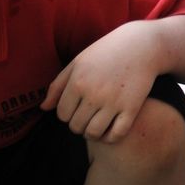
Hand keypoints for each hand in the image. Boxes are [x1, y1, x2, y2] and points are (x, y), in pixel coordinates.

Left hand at [40, 21, 160, 142]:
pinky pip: (116, 134)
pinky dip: (110, 138)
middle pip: (76, 126)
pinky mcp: (132, 108)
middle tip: (86, 117)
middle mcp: (93, 94)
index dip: (66, 114)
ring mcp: (113, 102)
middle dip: (78, 124)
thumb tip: (43, 108)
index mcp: (77, 82)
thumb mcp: (77, 63)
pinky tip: (110, 131)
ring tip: (95, 124)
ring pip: (93, 133)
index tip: (75, 108)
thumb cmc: (105, 53)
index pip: (62, 114)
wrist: (141, 46)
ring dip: (91, 133)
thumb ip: (57, 86)